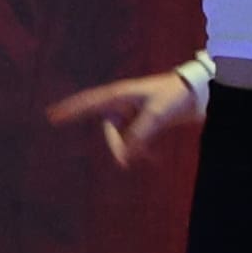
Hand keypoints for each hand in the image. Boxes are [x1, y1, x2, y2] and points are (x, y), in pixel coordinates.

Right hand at [48, 66, 207, 169]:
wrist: (200, 91)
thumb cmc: (176, 95)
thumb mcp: (157, 115)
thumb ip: (139, 134)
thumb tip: (125, 156)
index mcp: (120, 95)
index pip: (88, 102)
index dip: (70, 110)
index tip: (51, 117)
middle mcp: (123, 102)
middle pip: (108, 127)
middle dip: (115, 144)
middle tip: (124, 161)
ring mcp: (134, 110)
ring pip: (122, 134)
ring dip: (130, 147)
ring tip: (145, 159)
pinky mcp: (146, 119)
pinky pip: (135, 136)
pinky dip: (140, 147)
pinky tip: (149, 158)